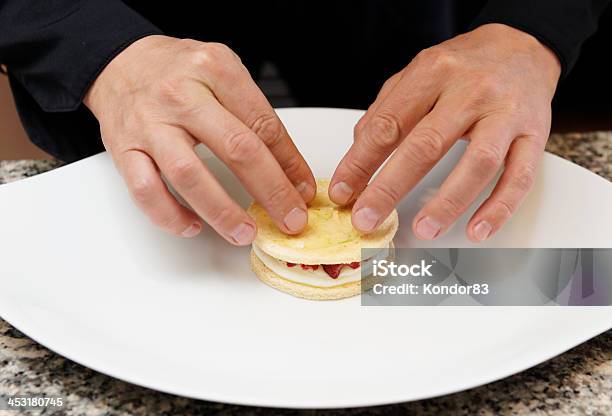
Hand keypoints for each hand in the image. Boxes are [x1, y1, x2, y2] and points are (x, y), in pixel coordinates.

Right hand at [85, 35, 315, 243]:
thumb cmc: (178, 71)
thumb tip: (289, 170)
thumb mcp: (224, 74)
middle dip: (271, 192)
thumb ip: (254, 116)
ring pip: (188, 175)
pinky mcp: (124, 149)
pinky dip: (171, 216)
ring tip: (245, 234)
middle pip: (236, 149)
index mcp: (215, 69)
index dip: (290, 164)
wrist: (120, 63)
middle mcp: (181, 95)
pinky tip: (193, 227)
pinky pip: (146, 191)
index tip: (303, 191)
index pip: (263, 124)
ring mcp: (149, 123)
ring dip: (222, 211)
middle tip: (290, 219)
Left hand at [329, 24, 560, 241]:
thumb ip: (386, 110)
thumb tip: (357, 154)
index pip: (388, 123)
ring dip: (448, 202)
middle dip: (390, 188)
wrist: (522, 46)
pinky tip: (478, 229)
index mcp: (433, 71)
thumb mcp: (418, 74)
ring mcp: (506, 113)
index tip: (343, 190)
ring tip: (424, 229)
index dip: (360, 161)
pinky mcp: (535, 134)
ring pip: (478, 163)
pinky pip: (519, 176)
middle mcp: (471, 90)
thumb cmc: (464, 66)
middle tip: (367, 217)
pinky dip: (499, 208)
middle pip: (426, 145)